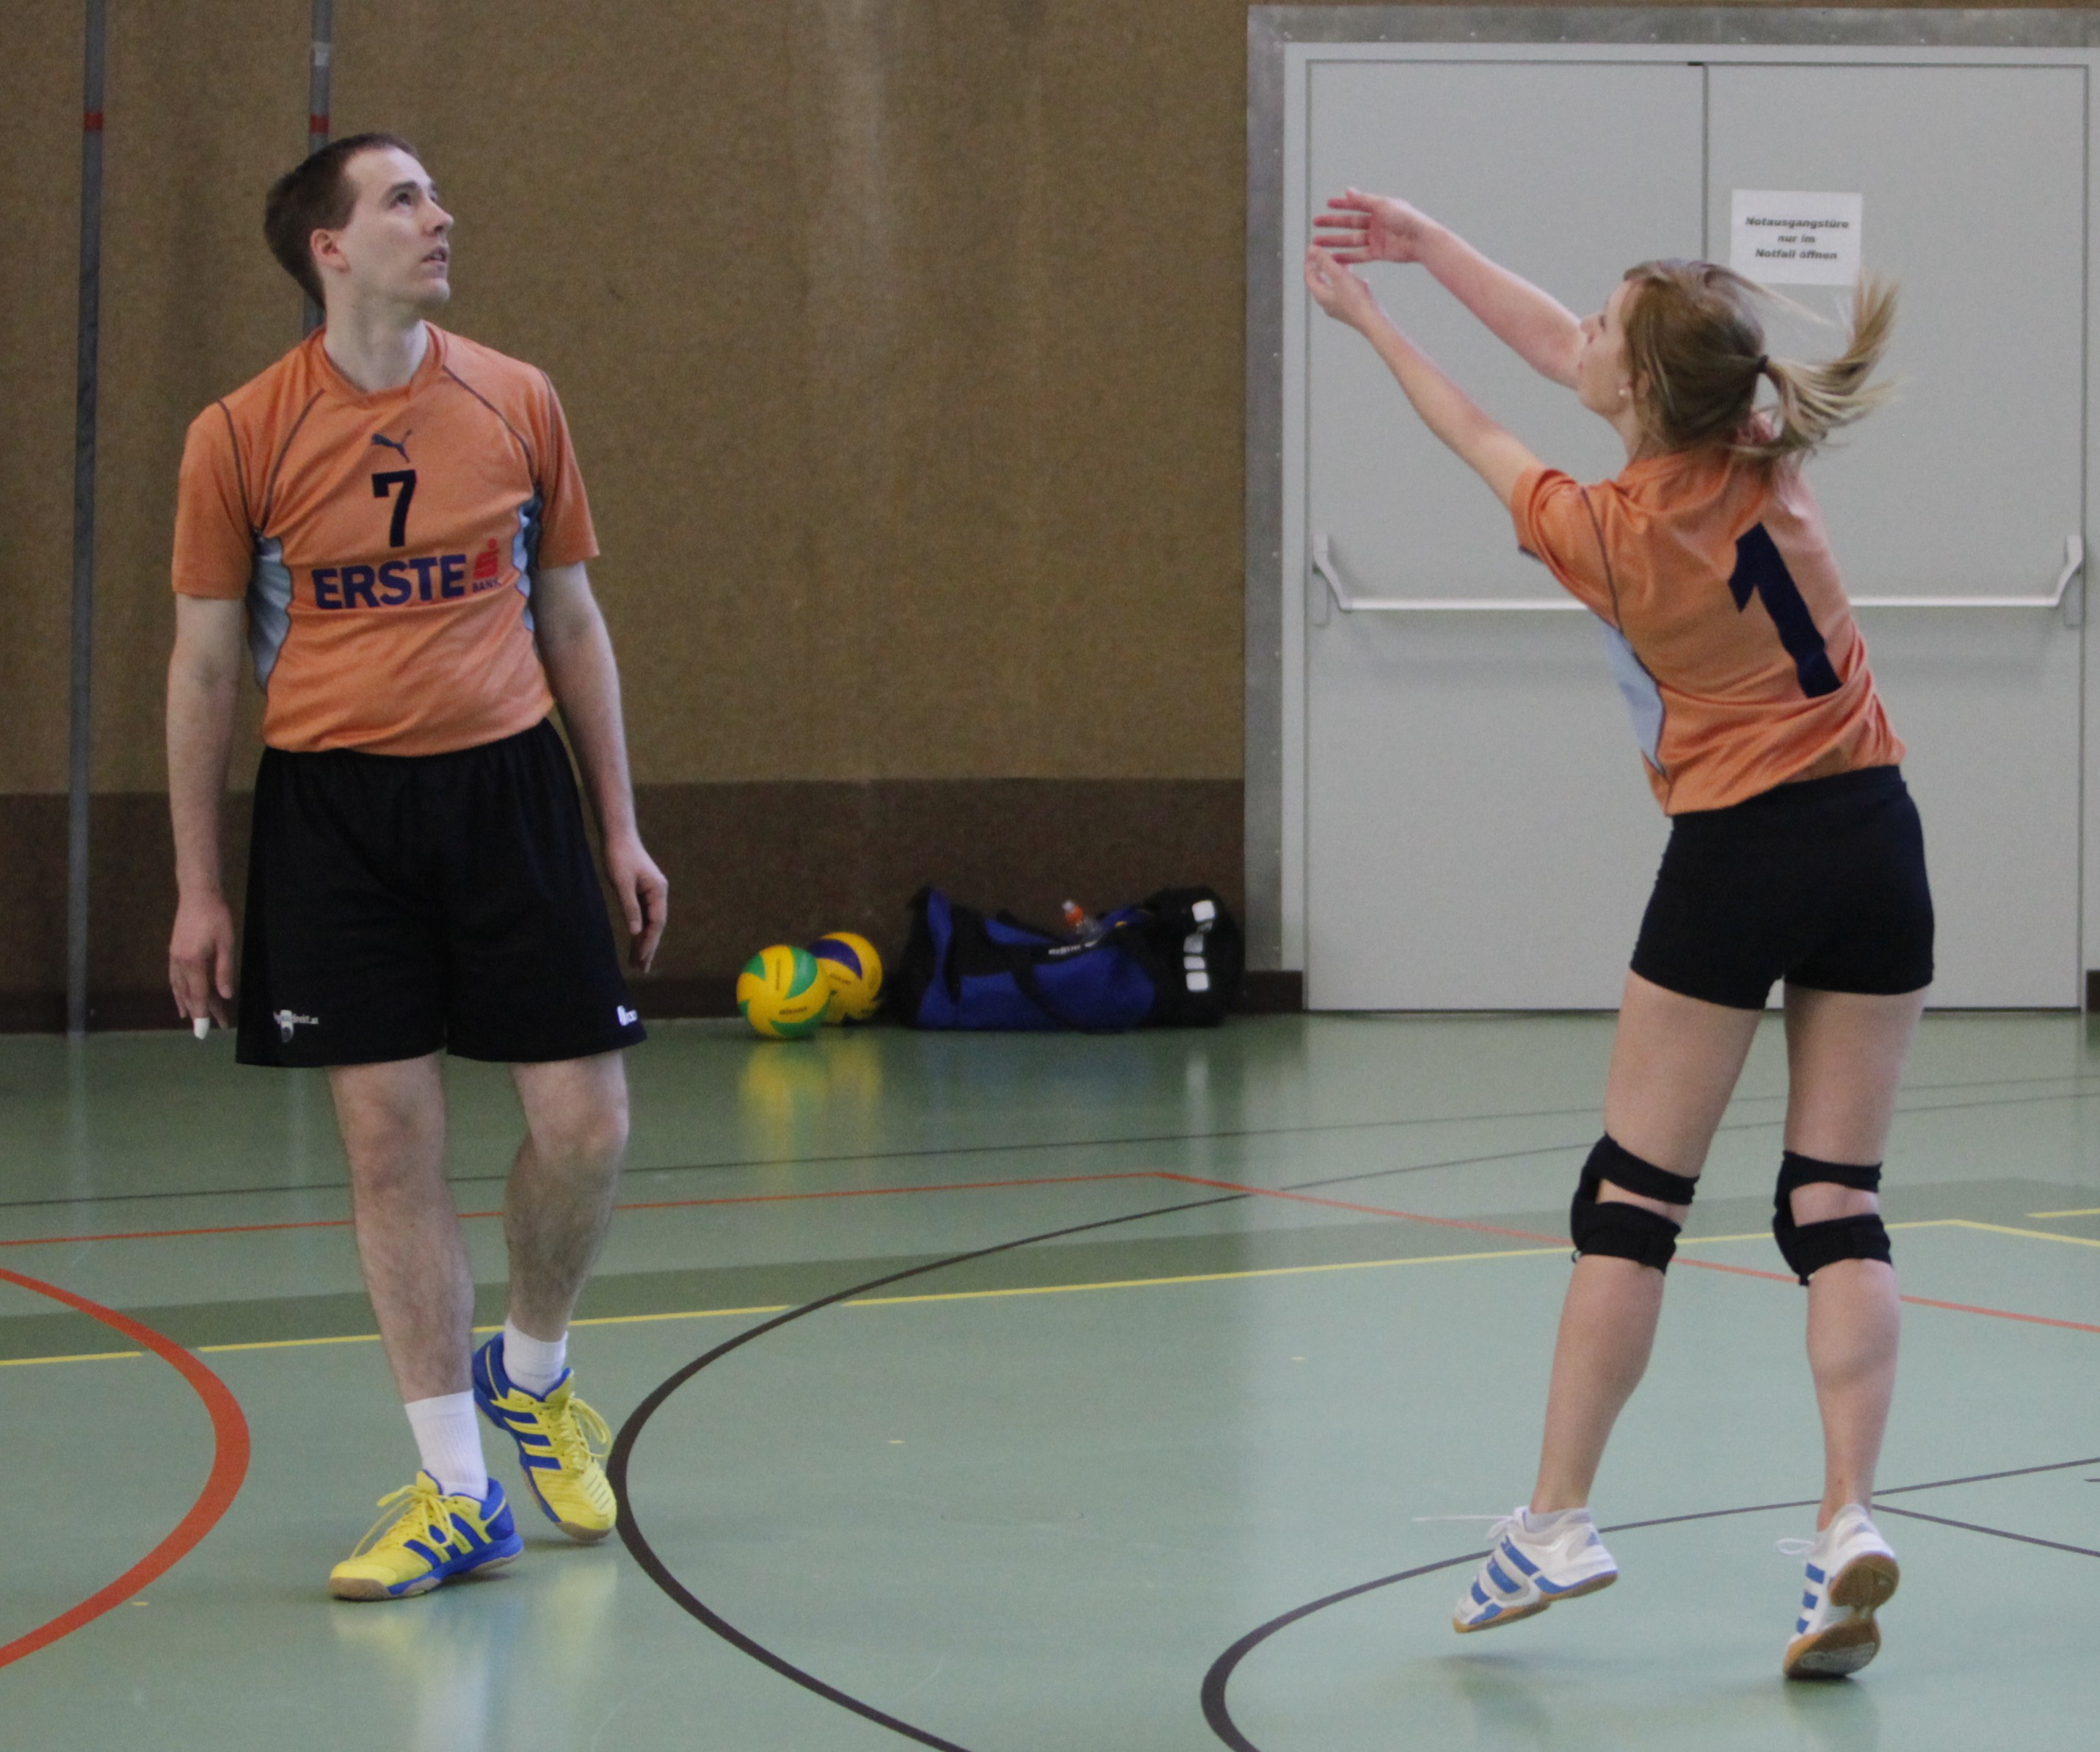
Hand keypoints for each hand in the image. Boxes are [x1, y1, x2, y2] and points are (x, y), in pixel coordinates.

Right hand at [169, 890, 236, 1028]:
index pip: (198, 995)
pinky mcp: (174, 952)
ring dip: (186, 1004)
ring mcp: (174, 958)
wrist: (197, 895)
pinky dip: (177, 991)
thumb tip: (225, 995)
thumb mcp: (227, 943)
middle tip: (208, 1029)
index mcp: (193, 963)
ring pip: (179, 988)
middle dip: (199, 1012)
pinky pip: (174, 978)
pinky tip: (180, 996)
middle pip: (189, 994)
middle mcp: (179, 963)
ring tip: (191, 1018)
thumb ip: (224, 971)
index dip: (203, 1014)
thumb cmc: (216, 917)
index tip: (207, 1031)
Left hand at [604, 832, 668, 972]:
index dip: (649, 942)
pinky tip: (635, 941)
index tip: (641, 959)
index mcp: (658, 891)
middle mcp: (658, 893)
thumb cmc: (619, 857)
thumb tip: (636, 932)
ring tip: (637, 962)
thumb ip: (630, 908)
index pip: (656, 923)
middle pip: (655, 926)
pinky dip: (639, 929)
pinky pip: (643, 915)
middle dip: (649, 947)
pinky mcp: (642, 891)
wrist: (618, 836)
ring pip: (649, 922)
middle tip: (641, 969)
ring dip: (643, 941)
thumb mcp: (622, 883)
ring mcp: (651, 893)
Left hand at [1304, 245, 1382, 330]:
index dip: (1309, 263)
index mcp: (1321, 296)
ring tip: (1345, 265)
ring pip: (1335, 288)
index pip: (1309, 277)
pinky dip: (1351, 284)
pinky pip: (1348, 294)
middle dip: (1323, 268)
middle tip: (1326, 256)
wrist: (1372, 321)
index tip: (1312, 252)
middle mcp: (1328, 304)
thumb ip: (1325, 261)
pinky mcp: (1351, 311)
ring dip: (1338, 275)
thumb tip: (1312, 249)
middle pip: (1321, 283)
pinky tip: (1363, 281)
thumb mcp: (1339, 275)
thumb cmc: (1356, 300)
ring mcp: (1339, 309)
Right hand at [1314, 188, 1438, 264]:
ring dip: (1335, 241)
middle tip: (1316, 224)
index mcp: (1379, 208)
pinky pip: (1359, 255)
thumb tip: (1347, 191)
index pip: (1356, 204)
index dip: (1341, 204)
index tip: (1327, 204)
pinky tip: (1334, 257)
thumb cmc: (1406, 219)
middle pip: (1350, 223)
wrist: (1420, 240)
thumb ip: (1363, 200)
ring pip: (1351, 240)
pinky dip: (1346, 257)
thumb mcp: (1382, 205)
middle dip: (1332, 224)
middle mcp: (1376, 222)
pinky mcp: (1378, 253)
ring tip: (1318, 242)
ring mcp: (1376, 238)